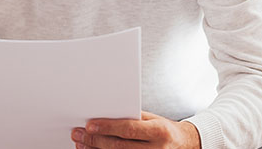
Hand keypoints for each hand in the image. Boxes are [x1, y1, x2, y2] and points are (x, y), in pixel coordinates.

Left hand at [70, 111, 200, 148]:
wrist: (183, 145)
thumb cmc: (162, 129)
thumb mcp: (151, 119)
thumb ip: (131, 118)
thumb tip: (103, 115)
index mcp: (159, 131)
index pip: (129, 129)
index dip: (108, 127)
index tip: (89, 125)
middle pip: (119, 146)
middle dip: (95, 140)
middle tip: (77, 134)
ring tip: (81, 144)